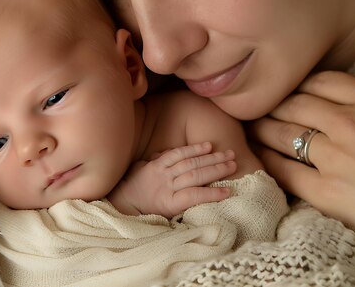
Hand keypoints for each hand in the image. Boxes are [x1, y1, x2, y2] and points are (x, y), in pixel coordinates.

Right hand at [108, 142, 235, 217]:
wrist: (122, 208)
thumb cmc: (132, 189)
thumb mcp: (141, 169)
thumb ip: (155, 160)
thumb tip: (165, 153)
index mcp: (156, 166)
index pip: (179, 153)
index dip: (195, 148)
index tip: (210, 145)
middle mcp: (163, 175)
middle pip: (192, 163)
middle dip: (213, 158)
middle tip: (231, 153)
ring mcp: (168, 189)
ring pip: (195, 176)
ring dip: (216, 170)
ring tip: (232, 166)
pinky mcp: (172, 204)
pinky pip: (195, 195)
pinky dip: (212, 193)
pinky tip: (226, 191)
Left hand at [251, 43, 354, 269]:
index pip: (318, 82)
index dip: (296, 84)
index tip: (285, 91)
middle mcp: (351, 124)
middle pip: (293, 104)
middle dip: (271, 104)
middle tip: (255, 106)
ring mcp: (337, 159)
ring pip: (282, 134)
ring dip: (260, 128)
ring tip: (250, 128)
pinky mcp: (328, 194)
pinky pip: (283, 171)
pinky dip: (265, 161)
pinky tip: (257, 157)